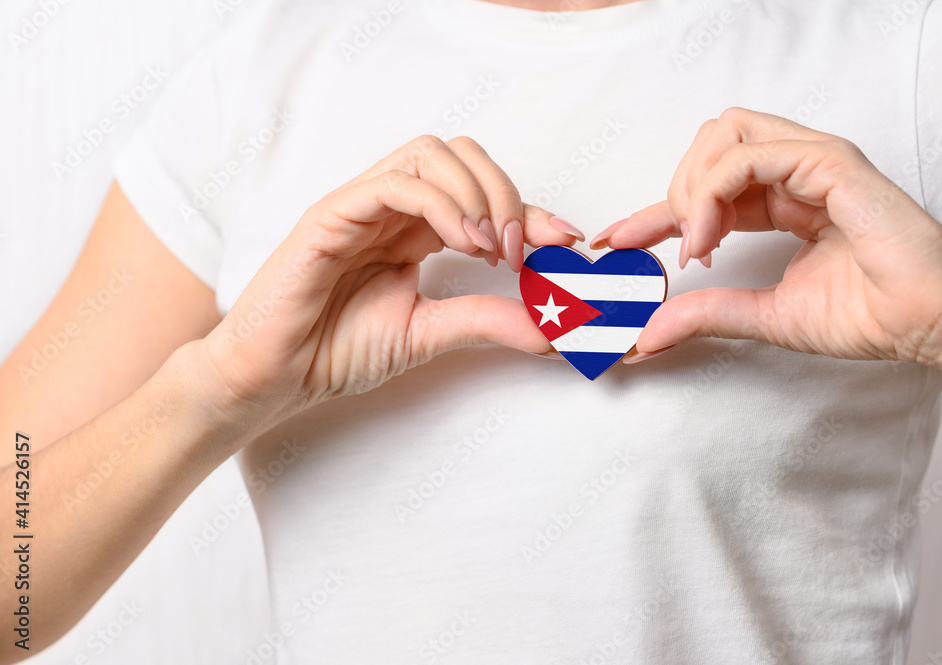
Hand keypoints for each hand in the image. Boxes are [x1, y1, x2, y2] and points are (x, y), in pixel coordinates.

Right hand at [194, 135, 581, 425]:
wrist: (274, 377)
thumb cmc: (336, 350)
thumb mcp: (429, 333)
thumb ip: (487, 321)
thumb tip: (554, 329)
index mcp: (415, 230)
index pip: (482, 194)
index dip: (531, 211)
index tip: (567, 243)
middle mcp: (392, 208)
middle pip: (463, 156)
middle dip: (508, 194)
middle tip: (525, 250)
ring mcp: (362, 205)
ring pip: (431, 154)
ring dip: (477, 192)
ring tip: (494, 249)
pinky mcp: (333, 214)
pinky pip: (394, 183)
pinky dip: (440, 203)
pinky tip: (464, 243)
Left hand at [594, 108, 941, 383]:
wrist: (925, 322)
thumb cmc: (865, 315)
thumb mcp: (764, 316)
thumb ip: (706, 314)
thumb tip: (646, 333)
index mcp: (780, 200)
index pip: (703, 190)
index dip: (652, 212)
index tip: (615, 241)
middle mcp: (792, 172)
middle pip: (707, 143)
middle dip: (675, 190)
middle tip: (678, 247)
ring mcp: (811, 161)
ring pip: (723, 133)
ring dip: (693, 185)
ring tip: (696, 243)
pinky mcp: (828, 162)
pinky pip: (749, 152)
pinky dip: (715, 190)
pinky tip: (710, 236)